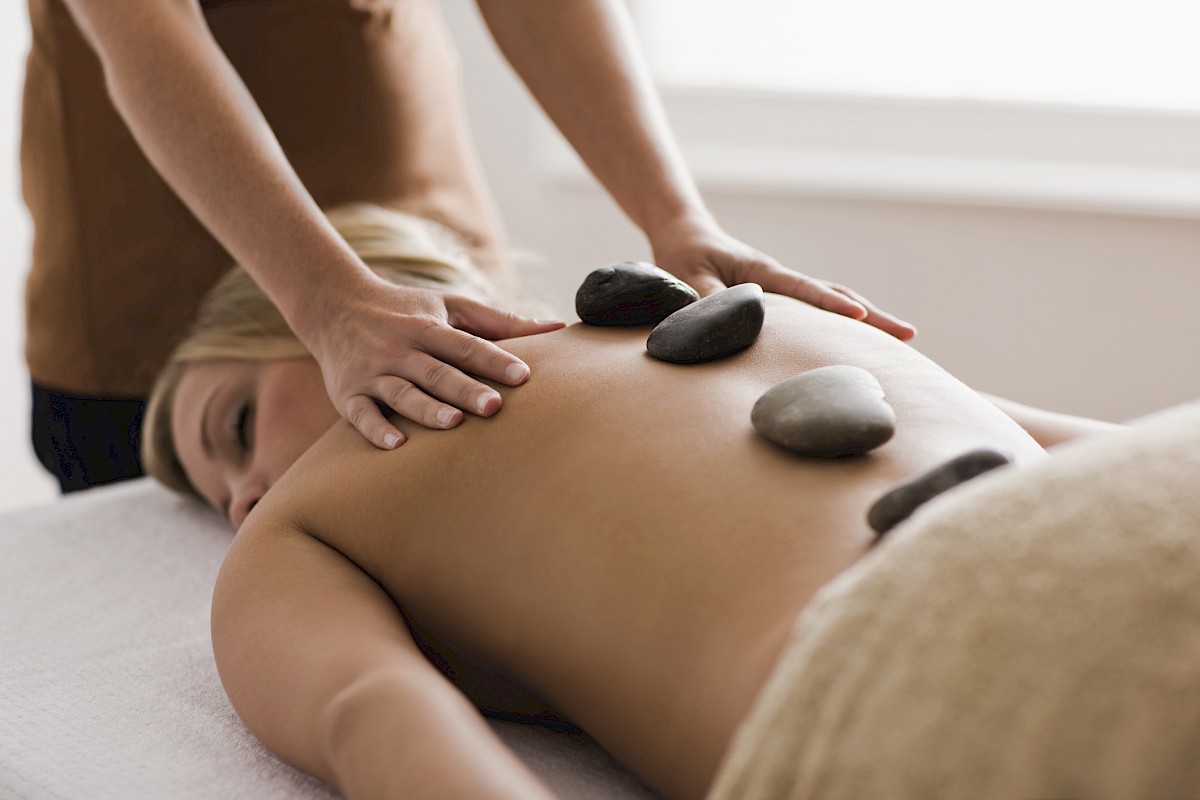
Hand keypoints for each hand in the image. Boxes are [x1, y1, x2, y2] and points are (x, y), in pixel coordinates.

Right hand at [298, 274, 563, 448]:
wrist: (334, 305)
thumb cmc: (408, 310)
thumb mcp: (450, 307)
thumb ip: (502, 323)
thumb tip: (559, 329)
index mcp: (427, 327)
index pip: (466, 345)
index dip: (494, 360)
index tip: (524, 376)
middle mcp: (399, 349)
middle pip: (436, 372)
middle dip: (465, 389)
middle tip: (495, 407)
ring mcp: (372, 373)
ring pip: (402, 393)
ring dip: (426, 409)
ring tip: (454, 424)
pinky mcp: (348, 394)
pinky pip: (360, 415)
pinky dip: (376, 429)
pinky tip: (397, 445)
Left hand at [649, 216, 916, 340]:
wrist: (686, 238)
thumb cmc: (683, 258)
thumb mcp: (686, 277)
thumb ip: (703, 298)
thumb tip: (724, 322)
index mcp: (763, 272)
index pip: (805, 290)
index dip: (832, 304)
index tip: (859, 316)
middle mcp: (783, 279)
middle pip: (837, 295)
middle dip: (873, 316)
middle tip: (910, 336)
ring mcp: (787, 289)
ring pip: (835, 301)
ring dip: (868, 321)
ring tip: (903, 341)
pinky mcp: (784, 299)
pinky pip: (820, 311)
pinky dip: (844, 324)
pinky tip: (861, 344)